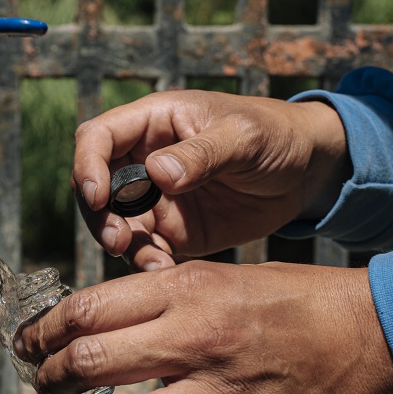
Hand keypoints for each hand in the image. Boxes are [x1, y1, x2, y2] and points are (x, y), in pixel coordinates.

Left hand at [14, 261, 392, 393]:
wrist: (370, 334)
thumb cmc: (290, 300)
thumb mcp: (219, 275)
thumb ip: (159, 298)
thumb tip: (97, 320)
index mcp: (186, 293)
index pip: (86, 310)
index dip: (42, 330)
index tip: (27, 342)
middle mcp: (195, 343)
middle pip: (90, 364)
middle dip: (50, 377)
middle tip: (43, 381)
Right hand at [73, 91, 349, 268]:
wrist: (306, 172)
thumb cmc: (275, 135)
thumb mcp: (245, 137)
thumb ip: (202, 153)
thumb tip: (156, 173)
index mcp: (153, 122)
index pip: (97, 137)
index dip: (87, 165)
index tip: (97, 196)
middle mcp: (143, 160)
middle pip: (95, 186)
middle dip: (99, 216)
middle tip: (119, 241)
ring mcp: (155, 199)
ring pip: (115, 224)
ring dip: (122, 245)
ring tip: (152, 262)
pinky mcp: (171, 231)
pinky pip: (145, 249)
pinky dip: (147, 263)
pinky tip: (166, 271)